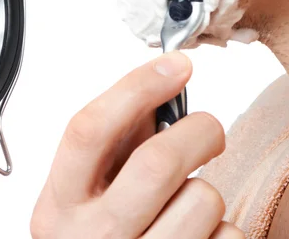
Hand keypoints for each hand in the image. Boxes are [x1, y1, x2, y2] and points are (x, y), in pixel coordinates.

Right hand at [31, 51, 243, 238]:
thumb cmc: (92, 235)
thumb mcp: (80, 192)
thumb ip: (112, 143)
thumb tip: (160, 88)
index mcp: (60, 203)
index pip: (90, 130)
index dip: (135, 88)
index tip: (174, 66)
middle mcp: (92, 236)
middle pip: (156, 163)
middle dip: (197, 132)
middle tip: (206, 129)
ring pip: (201, 199)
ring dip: (203, 189)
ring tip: (182, 200)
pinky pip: (227, 235)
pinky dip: (221, 226)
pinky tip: (193, 230)